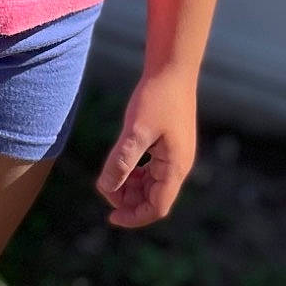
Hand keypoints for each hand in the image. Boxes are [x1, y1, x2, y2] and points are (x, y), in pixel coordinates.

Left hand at [96, 73, 197, 228]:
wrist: (172, 68)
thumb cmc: (156, 97)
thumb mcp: (136, 131)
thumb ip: (121, 161)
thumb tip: (106, 189)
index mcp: (175, 167)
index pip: (157, 207)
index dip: (134, 217)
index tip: (111, 217)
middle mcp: (179, 165)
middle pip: (155, 199)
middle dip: (130, 201)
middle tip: (106, 189)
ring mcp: (176, 155)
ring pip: (153, 185)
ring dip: (132, 188)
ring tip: (111, 179)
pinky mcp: (171, 144)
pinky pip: (154, 170)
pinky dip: (137, 174)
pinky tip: (122, 164)